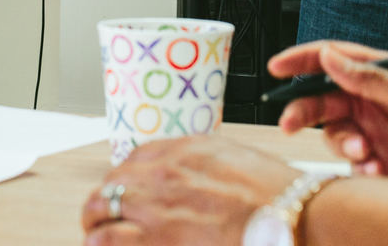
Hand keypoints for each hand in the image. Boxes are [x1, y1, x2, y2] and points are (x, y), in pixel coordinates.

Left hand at [80, 137, 298, 245]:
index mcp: (184, 151)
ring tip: (96, 235)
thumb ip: (205, 163)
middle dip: (103, 201)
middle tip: (103, 218)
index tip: (126, 192)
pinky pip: (109, 240)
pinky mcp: (157, 239)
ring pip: (99, 208)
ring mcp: (156, 206)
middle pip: (111, 182)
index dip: (126, 178)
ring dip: (95, 222)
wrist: (292, 216)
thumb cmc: (277, 194)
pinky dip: (101, 242)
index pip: (135, 159)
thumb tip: (193, 176)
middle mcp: (163, 173)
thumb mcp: (236, 159)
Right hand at [270, 41, 387, 184]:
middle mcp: (380, 103)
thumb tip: (330, 58)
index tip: (276, 67)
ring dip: (343, 145)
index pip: (335, 60)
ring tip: (367, 154)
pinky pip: (357, 169)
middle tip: (293, 123)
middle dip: (305, 110)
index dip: (303, 61)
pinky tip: (381, 172)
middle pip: (325, 100)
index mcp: (386, 76)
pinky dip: (361, 171)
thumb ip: (371, 79)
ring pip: (337, 137)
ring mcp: (383, 136)